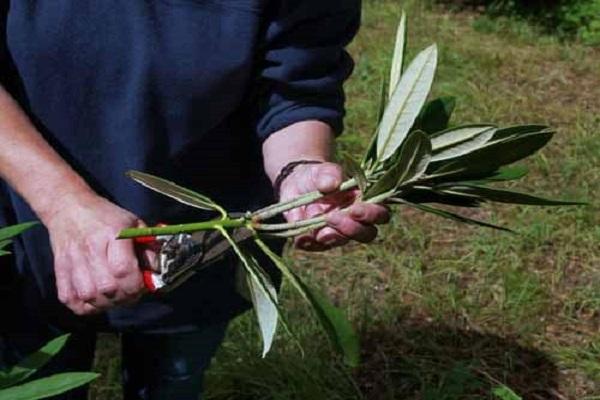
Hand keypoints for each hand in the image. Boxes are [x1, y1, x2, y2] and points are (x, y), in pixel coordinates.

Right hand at [43, 193, 145, 315]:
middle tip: (132, 290)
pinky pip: (73, 302)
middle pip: (109, 288)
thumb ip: (148, 247)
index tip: (143, 284)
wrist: (69, 208)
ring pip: (91, 298)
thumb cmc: (106, 216)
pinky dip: (87, 306)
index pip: (123, 270)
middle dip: (126, 296)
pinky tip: (98, 297)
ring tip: (117, 294)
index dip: (137, 284)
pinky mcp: (60, 272)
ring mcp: (72, 263)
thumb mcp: (134, 223)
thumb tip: (156, 272)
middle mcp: (90, 250)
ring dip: (108, 303)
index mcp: (112, 235)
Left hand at [279, 161, 389, 251]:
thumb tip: (331, 184)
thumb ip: (330, 173)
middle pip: (367, 234)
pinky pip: (316, 246)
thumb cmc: (318, 176)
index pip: (380, 214)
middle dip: (352, 229)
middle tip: (333, 217)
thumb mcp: (323, 170)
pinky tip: (303, 235)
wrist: (296, 183)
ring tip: (319, 223)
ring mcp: (336, 233)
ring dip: (332, 235)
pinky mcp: (317, 240)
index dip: (372, 215)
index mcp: (364, 202)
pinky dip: (309, 242)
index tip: (355, 209)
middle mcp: (354, 221)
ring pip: (342, 241)